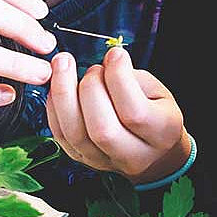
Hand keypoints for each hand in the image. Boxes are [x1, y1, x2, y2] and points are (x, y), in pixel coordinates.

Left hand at [46, 45, 190, 181]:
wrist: (151, 150)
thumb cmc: (154, 111)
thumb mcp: (157, 91)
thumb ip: (132, 78)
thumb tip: (106, 61)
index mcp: (162, 133)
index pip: (134, 112)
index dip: (119, 79)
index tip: (114, 54)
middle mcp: (134, 155)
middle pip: (102, 129)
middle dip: (90, 88)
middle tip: (93, 67)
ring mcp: (104, 162)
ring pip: (76, 135)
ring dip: (63, 95)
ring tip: (63, 65)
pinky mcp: (82, 159)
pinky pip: (61, 136)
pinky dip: (54, 107)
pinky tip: (56, 86)